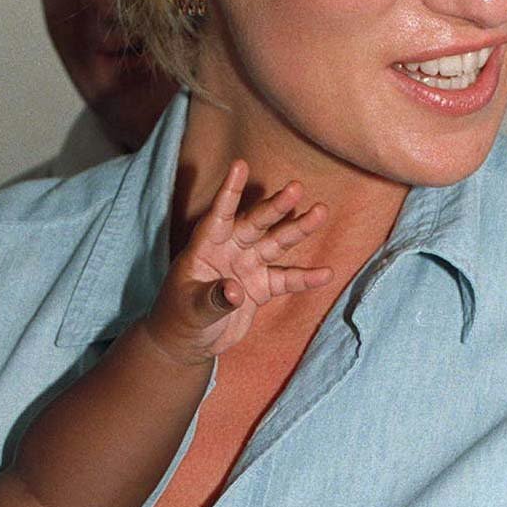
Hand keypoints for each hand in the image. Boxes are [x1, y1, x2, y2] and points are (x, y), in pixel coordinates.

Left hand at [146, 160, 330, 364]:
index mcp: (205, 248)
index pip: (218, 216)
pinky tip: (326, 273)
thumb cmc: (179, 318)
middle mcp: (229, 251)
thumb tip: (235, 291)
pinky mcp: (260, 287)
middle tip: (296, 188)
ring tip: (319, 212)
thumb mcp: (191, 310)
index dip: (229, 192)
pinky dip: (305, 278)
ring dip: (297, 229)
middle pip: (255, 224)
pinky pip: (286, 280)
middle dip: (275, 207)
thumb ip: (212, 300)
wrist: (189, 341)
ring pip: (275, 244)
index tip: (240, 165)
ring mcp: (247, 267)